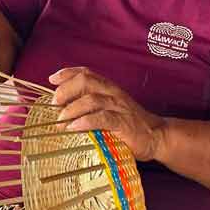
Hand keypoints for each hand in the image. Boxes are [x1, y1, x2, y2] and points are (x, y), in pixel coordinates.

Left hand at [49, 67, 166, 161]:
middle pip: (85, 81)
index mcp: (108, 88)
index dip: (67, 73)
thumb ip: (90, 105)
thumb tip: (61, 108)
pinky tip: (74, 127)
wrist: (157, 136)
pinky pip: (102, 118)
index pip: (86, 73)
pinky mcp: (124, 123)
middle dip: (65, 90)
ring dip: (71, 109)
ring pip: (91, 99)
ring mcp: (119, 107)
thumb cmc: (128, 124)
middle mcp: (113, 93)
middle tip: (54, 104)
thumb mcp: (109, 109)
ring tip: (60, 121)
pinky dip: (85, 121)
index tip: (52, 79)